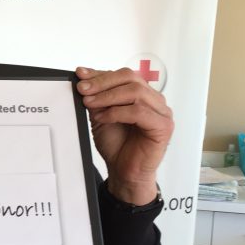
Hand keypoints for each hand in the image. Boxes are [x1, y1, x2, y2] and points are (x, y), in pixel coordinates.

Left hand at [75, 66, 173, 205]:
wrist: (124, 171)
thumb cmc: (117, 145)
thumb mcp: (101, 115)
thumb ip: (98, 97)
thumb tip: (84, 78)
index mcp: (142, 94)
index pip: (123, 75)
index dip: (101, 74)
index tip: (81, 75)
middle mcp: (154, 100)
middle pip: (130, 78)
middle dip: (103, 82)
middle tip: (83, 89)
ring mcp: (162, 112)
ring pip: (135, 92)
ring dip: (108, 96)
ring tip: (90, 104)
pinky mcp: (164, 126)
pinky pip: (139, 111)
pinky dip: (117, 112)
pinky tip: (103, 118)